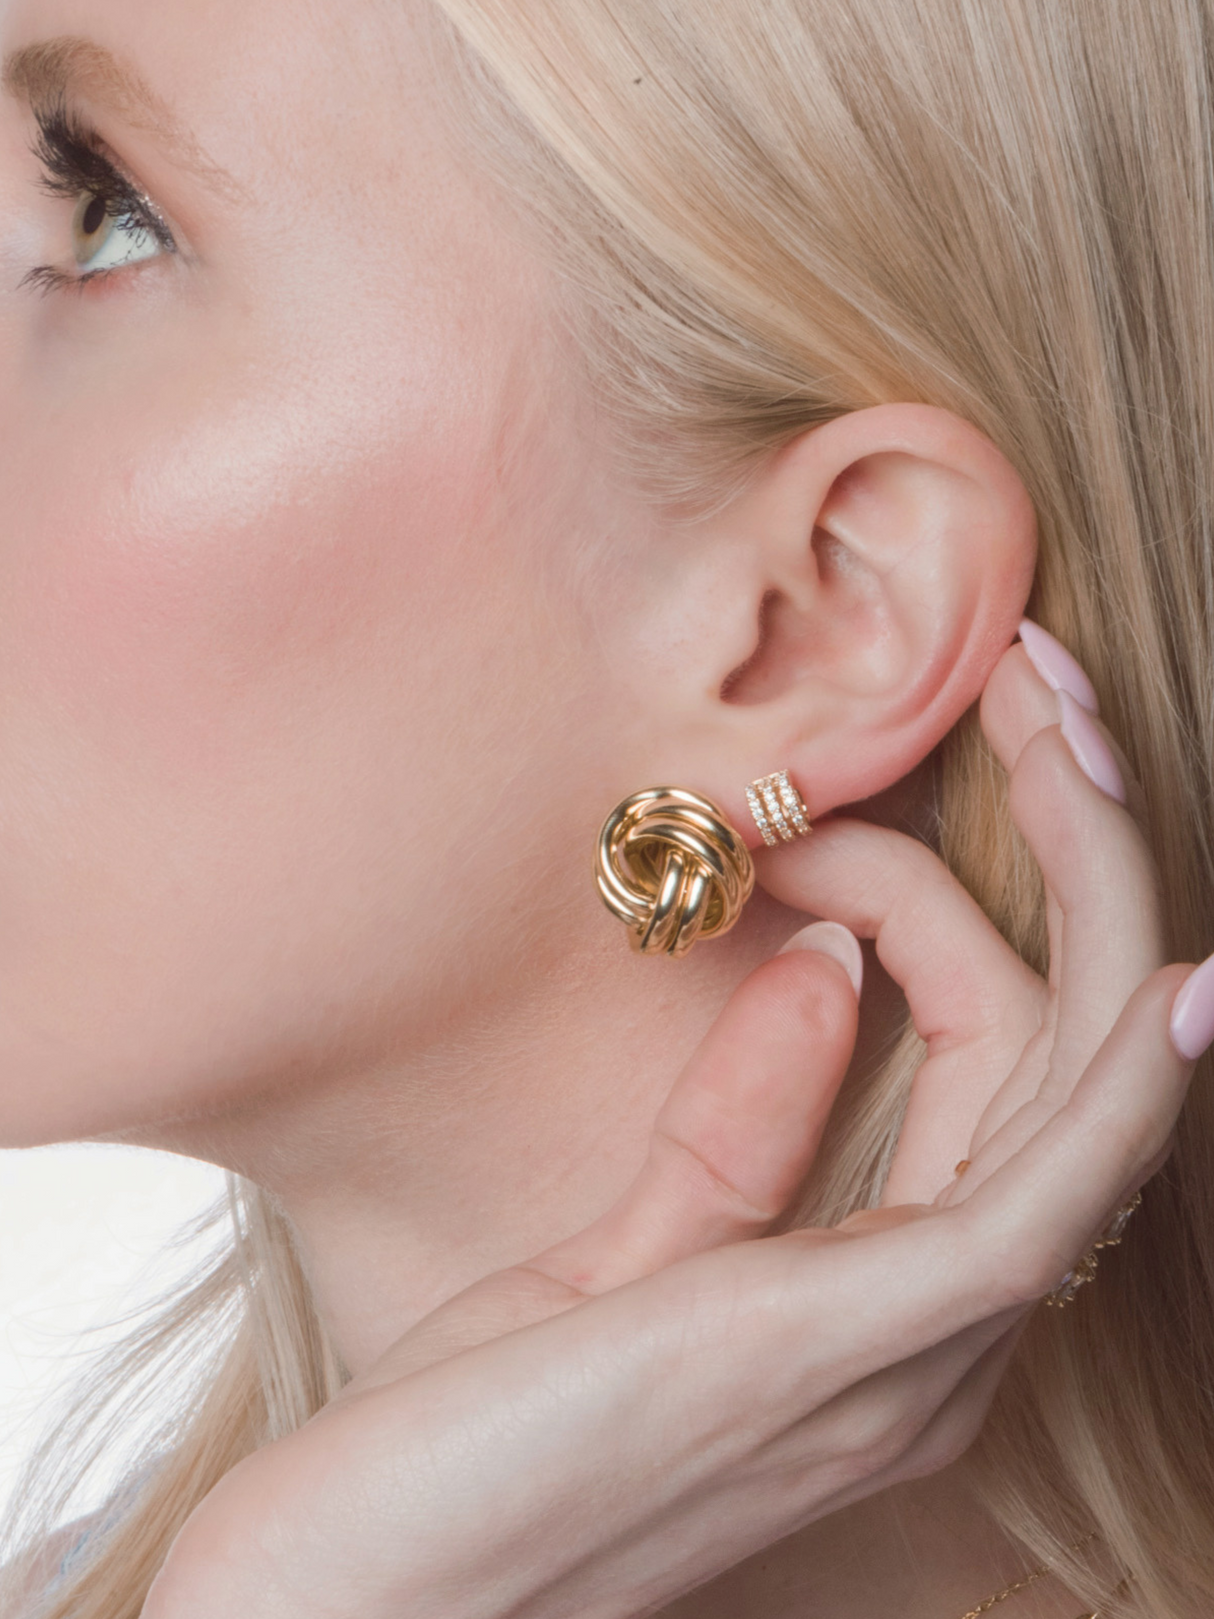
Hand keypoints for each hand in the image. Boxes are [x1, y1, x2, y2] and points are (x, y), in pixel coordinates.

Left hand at [144, 643, 1198, 1618]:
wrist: (358, 1608)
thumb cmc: (474, 1442)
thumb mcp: (620, 1257)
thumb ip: (738, 1128)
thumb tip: (828, 971)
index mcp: (888, 1305)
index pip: (991, 1062)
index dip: (927, 903)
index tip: (792, 826)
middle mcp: (940, 1331)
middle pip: (1071, 1044)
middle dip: (1069, 845)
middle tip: (1028, 683)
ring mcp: (916, 1345)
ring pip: (1078, 1079)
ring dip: (1087, 880)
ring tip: (1049, 715)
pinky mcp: (860, 1343)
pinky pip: (1046, 1189)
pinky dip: (1125, 1074)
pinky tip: (1177, 969)